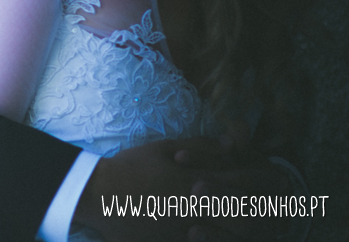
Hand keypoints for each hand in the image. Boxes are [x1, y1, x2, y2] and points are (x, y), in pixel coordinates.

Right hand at [75, 138, 288, 241]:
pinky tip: (223, 235)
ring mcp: (186, 230)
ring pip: (230, 235)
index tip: (278, 181)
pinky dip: (219, 239)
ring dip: (248, 230)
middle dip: (265, 212)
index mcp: (196, 180)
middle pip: (245, 214)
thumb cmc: (130, 167)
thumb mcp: (162, 148)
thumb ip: (202, 147)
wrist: (98, 195)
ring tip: (259, 228)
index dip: (266, 182)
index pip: (243, 182)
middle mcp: (196, 207)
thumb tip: (234, 144)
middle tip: (278, 211)